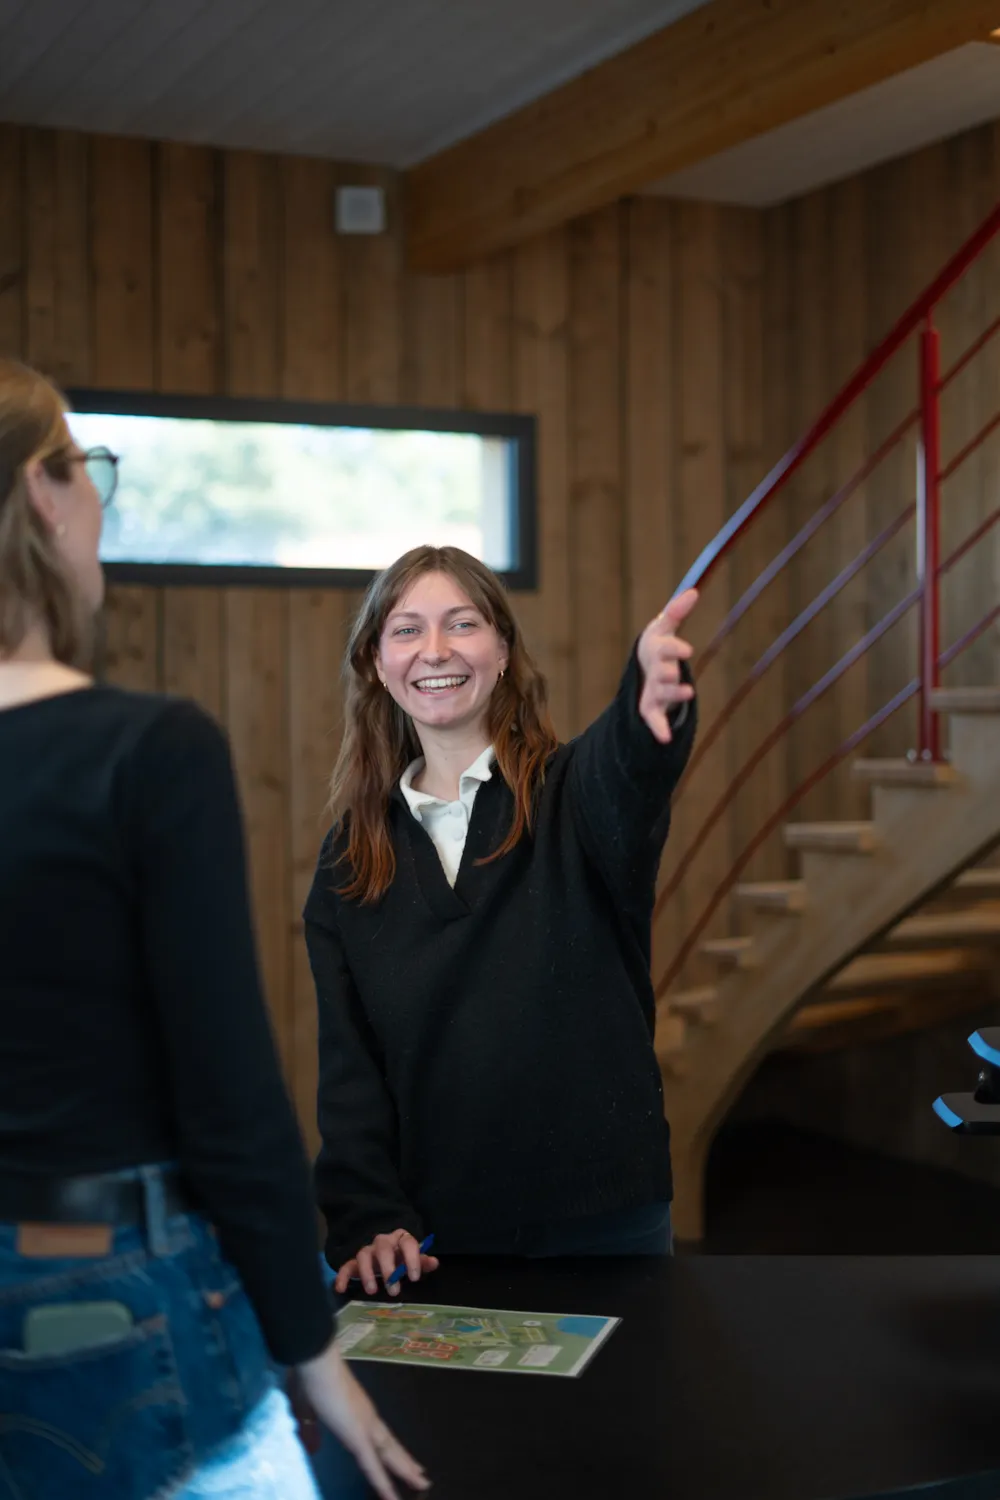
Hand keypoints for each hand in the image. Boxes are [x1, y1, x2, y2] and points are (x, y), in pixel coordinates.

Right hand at [298, 1342, 429, 1498]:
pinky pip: (372, 1465)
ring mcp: (366, 1426)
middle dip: (406, 1463)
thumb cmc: (314, 1379)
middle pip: (390, 1446)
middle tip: (422, 1477)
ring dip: (404, 1470)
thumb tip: (312, 1442)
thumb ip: (312, 1427)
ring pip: (389, 1455)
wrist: (317, 1362)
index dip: (393, 1450)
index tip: (406, 1459)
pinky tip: (390, 1496)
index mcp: (360, 1412)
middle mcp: (368, 1419)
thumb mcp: (311, 1408)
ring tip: (421, 1483)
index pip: (380, 1436)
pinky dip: (382, 1482)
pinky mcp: (358, 1435)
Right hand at [334, 1229, 440, 1297]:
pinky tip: (340, 1289)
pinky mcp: (354, 1262)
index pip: (407, 1242)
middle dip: (388, 1268)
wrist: (386, 1252)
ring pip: (363, 1254)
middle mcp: (383, 1242)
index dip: (412, 1258)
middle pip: (383, 1248)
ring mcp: (367, 1251)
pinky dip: (342, 1276)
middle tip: (394, 1290)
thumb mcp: (414, 1259)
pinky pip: (346, 1266)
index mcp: (401, 1239)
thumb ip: (423, 1262)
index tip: (414, 1278)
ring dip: (367, 1273)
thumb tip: (435, 1263)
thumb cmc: (403, 1258)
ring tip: (372, 1291)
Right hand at [637, 587, 697, 743]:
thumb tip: (694, 591)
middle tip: (675, 672)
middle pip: (660, 672)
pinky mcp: (652, 709)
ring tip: (688, 692)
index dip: (674, 649)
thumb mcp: (664, 628)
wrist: (639, 672)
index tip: (688, 651)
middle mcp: (653, 671)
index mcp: (655, 650)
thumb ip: (676, 611)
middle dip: (667, 672)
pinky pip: (654, 720)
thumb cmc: (658, 647)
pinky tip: (665, 738)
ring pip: (662, 693)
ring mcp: (652, 691)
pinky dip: (658, 729)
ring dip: (672, 694)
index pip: (663, 647)